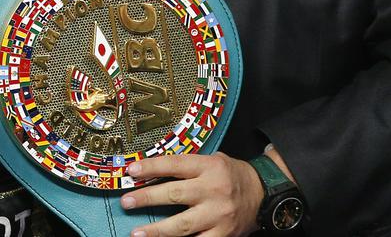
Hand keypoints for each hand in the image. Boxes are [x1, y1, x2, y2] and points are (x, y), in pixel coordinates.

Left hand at [120, 153, 262, 236]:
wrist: (263, 193)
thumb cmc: (232, 175)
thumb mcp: (213, 161)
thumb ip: (188, 166)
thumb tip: (153, 172)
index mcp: (209, 167)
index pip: (175, 165)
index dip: (152, 167)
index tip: (131, 171)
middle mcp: (213, 190)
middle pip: (174, 195)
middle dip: (147, 198)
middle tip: (127, 202)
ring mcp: (218, 214)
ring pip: (183, 225)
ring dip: (157, 231)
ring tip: (137, 233)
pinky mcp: (223, 234)